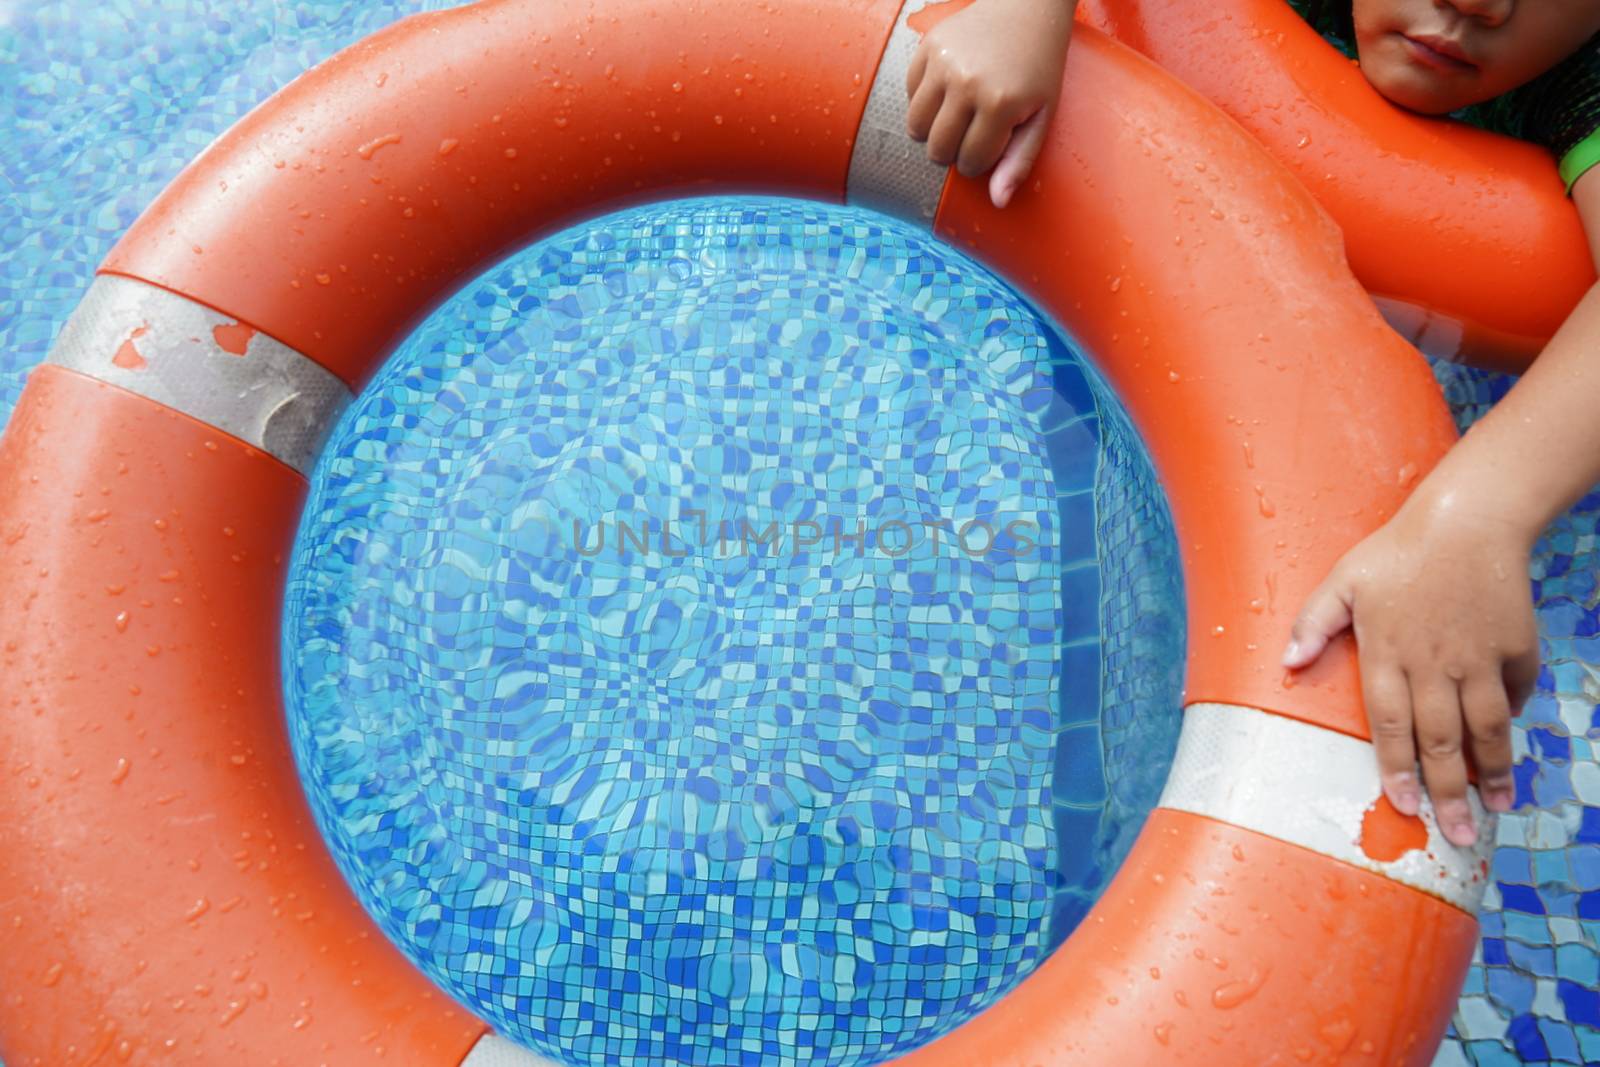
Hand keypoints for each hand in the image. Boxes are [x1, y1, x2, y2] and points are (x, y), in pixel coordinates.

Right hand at [905, 0, 1074, 208]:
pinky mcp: (927, 47)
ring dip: (932, 132)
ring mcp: (943, 63)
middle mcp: (966, 83)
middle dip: (953, 152)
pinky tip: (947, 91)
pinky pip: (909, 95)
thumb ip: (1019, 161)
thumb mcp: (1041, 116)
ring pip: (915, 128)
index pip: (969, 164)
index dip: (980, 161)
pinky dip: (923, 102)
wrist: (1027, 6)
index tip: (993, 143)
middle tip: (972, 133)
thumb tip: (998, 203)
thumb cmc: (1039, 67)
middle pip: (937, 150)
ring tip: (955, 119)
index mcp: (999, 103)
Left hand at [1281, 491, 1538, 846]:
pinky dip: (1512, 724)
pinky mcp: (1516, 648)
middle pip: (1442, 740)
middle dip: (1450, 793)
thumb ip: (1313, 623)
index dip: (1397, 768)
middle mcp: (1435, 663)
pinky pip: (1514, 695)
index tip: (1404, 806)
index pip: (1389, 725)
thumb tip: (1287, 663)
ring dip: (1494, 772)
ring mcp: (1479, 658)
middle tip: (1459, 836)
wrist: (1469, 519)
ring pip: (1486, 728)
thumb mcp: (1343, 580)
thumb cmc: (1397, 551)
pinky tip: (1508, 753)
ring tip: (1497, 810)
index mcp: (1388, 652)